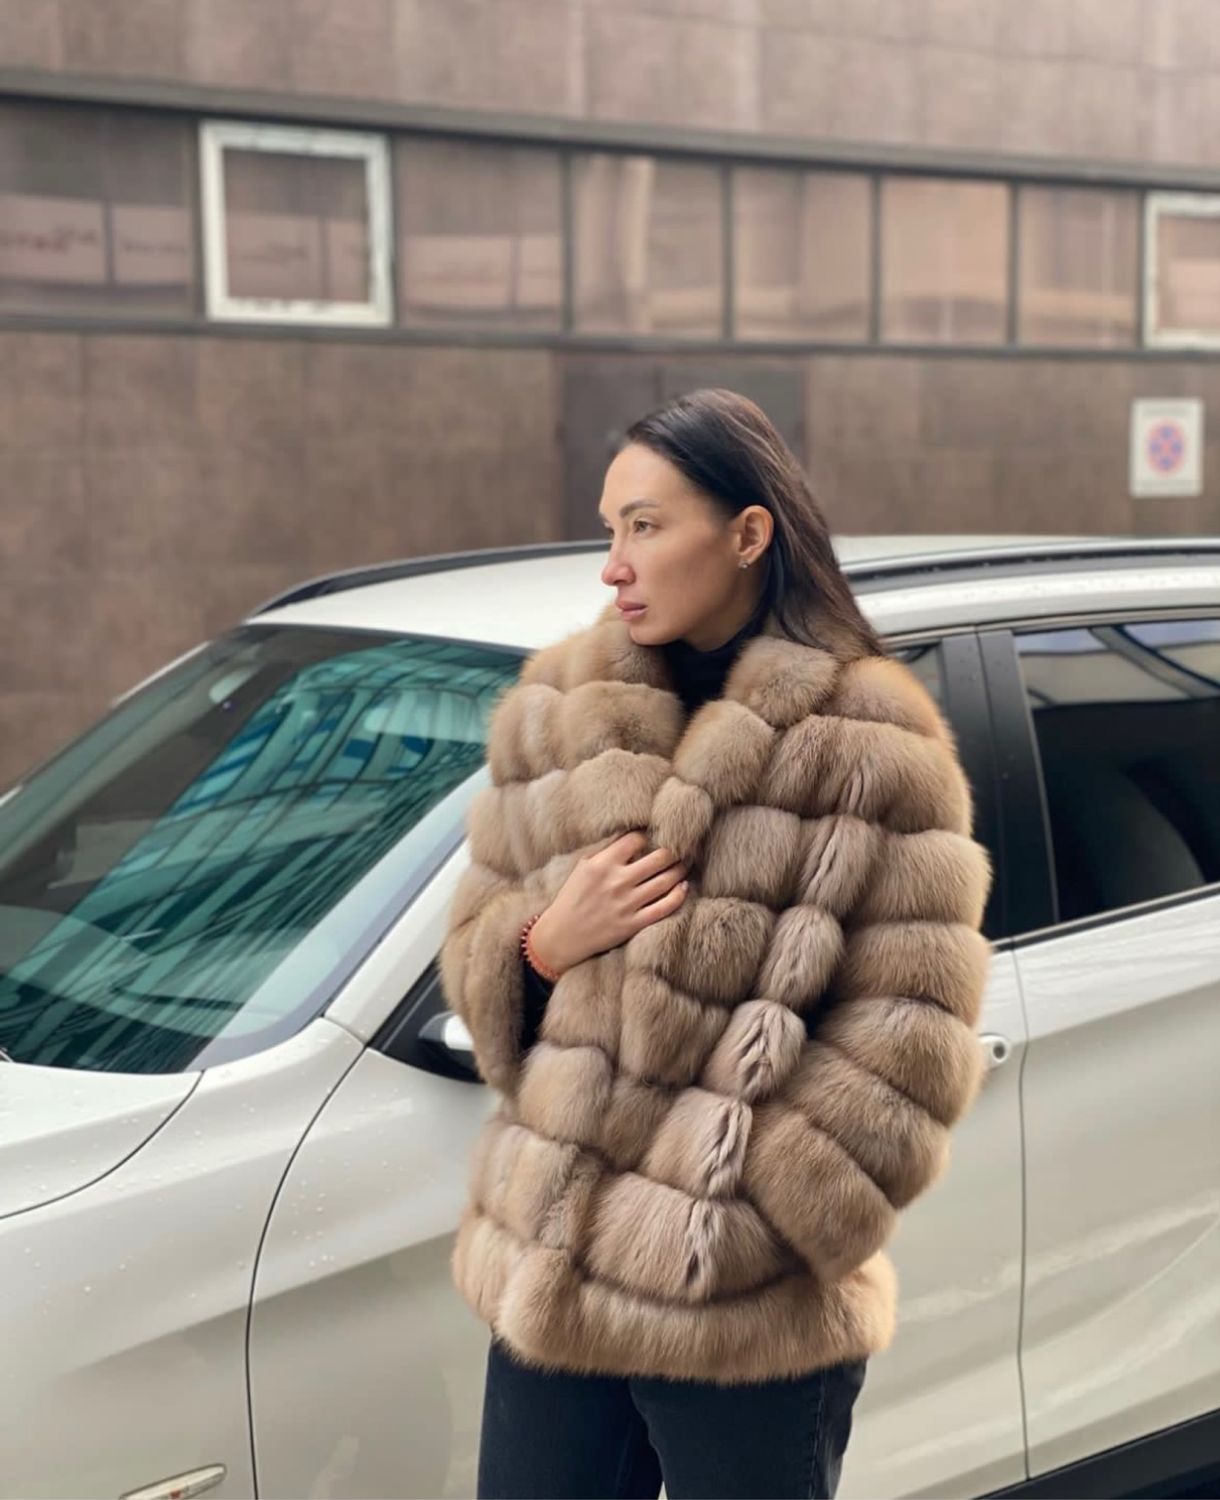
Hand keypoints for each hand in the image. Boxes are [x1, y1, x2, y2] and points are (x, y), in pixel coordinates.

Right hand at [529, 831, 688, 974]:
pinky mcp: (633, 924)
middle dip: (673, 850)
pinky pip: (665, 907)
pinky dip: (679, 895)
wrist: (562, 936)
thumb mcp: (582, 867)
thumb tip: (633, 837)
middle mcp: (616, 881)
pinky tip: (684, 887)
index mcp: (602, 864)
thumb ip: (605, 852)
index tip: (654, 838)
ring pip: (665, 881)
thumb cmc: (572, 898)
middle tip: (680, 848)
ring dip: (680, 869)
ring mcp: (626, 904)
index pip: (635, 840)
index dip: (647, 837)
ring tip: (685, 864)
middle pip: (658, 858)